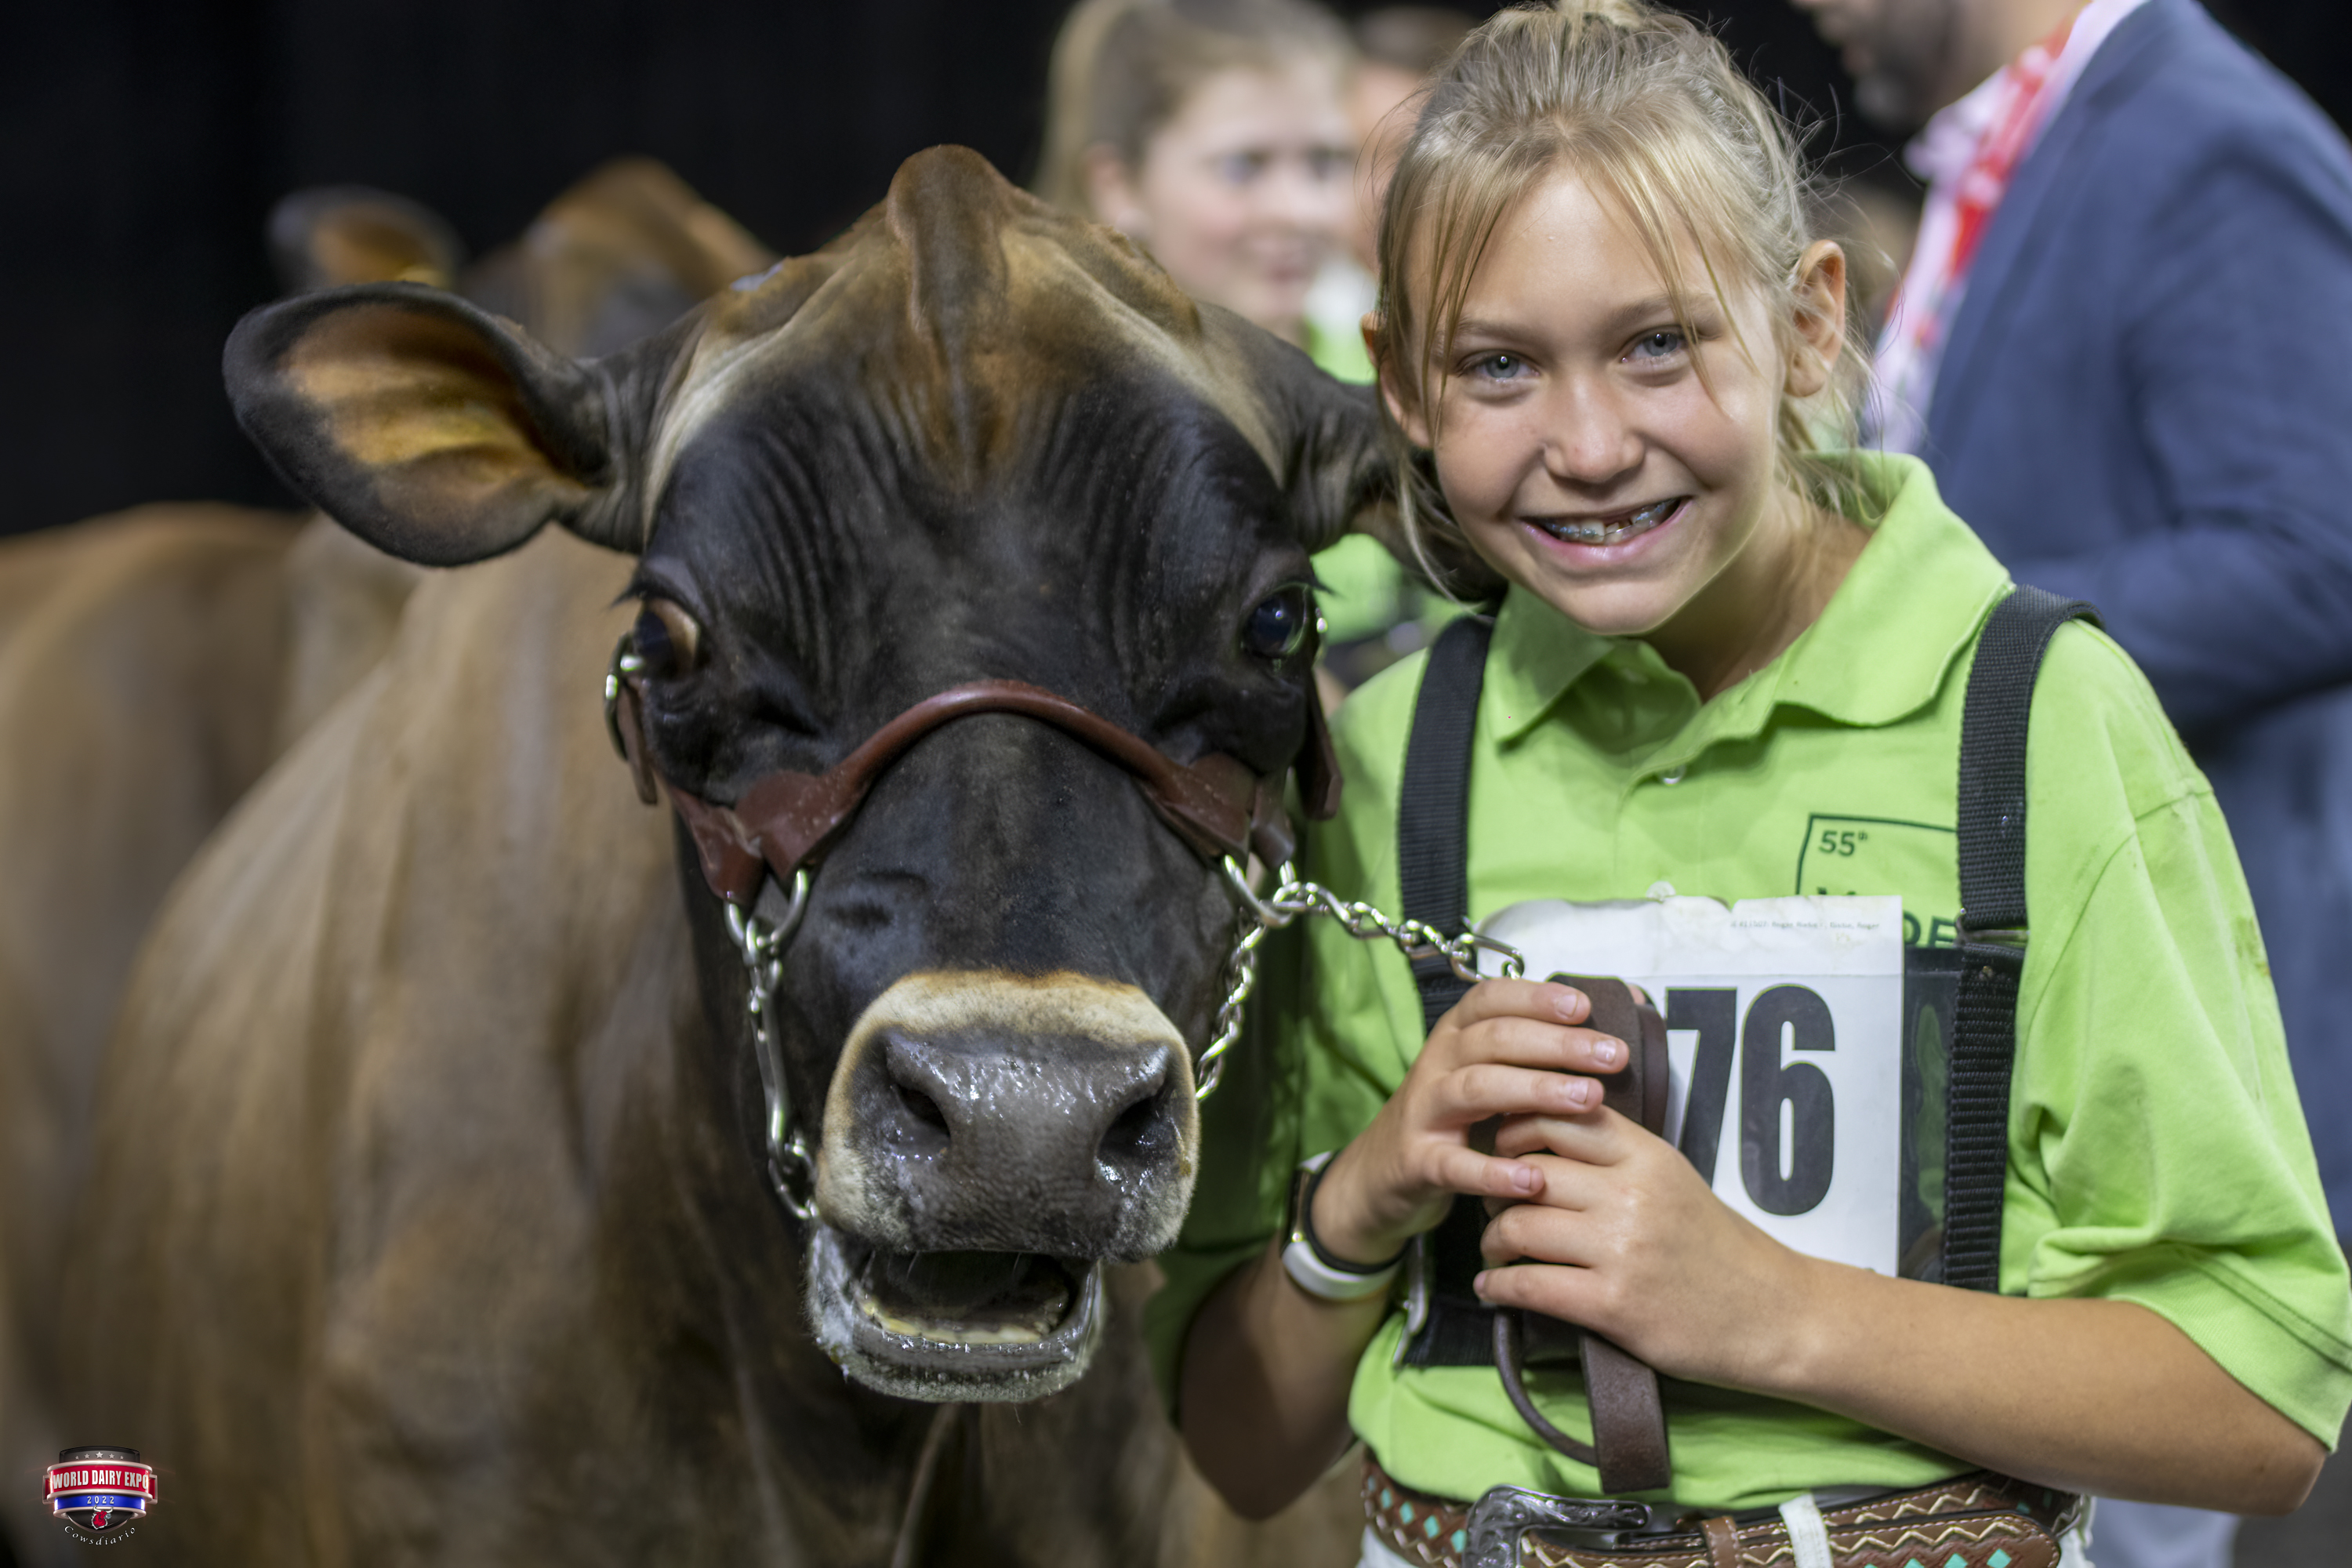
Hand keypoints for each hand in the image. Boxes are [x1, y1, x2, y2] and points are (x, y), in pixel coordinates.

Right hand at [1309, 980, 1625, 1268]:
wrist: (1379, 1176)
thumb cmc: (1452, 1119)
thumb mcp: (1484, 1073)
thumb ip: (1535, 1050)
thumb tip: (1617, 1015)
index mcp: (1455, 1037)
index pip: (1491, 1000)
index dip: (1536, 998)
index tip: (1585, 1006)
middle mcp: (1437, 1064)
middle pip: (1495, 1039)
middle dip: (1558, 1043)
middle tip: (1613, 1056)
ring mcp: (1424, 1112)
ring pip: (1477, 1088)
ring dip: (1536, 1090)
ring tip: (1587, 1099)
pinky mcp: (1417, 1162)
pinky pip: (1455, 1164)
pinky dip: (1493, 1172)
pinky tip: (1533, 1179)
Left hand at [1471, 1111, 1817, 1388]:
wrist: (1774, 1316)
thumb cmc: (1717, 1249)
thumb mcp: (1673, 1180)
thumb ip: (1616, 1155)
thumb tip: (1540, 1137)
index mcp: (1646, 1156)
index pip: (1555, 1117)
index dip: (1513, 1133)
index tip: (1501, 1153)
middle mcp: (1632, 1194)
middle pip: (1526, 1173)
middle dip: (1493, 1191)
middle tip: (1490, 1207)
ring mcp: (1622, 1250)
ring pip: (1518, 1226)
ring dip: (1492, 1241)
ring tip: (1494, 1251)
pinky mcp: (1614, 1305)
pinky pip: (1530, 1285)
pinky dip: (1499, 1286)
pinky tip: (1493, 1288)